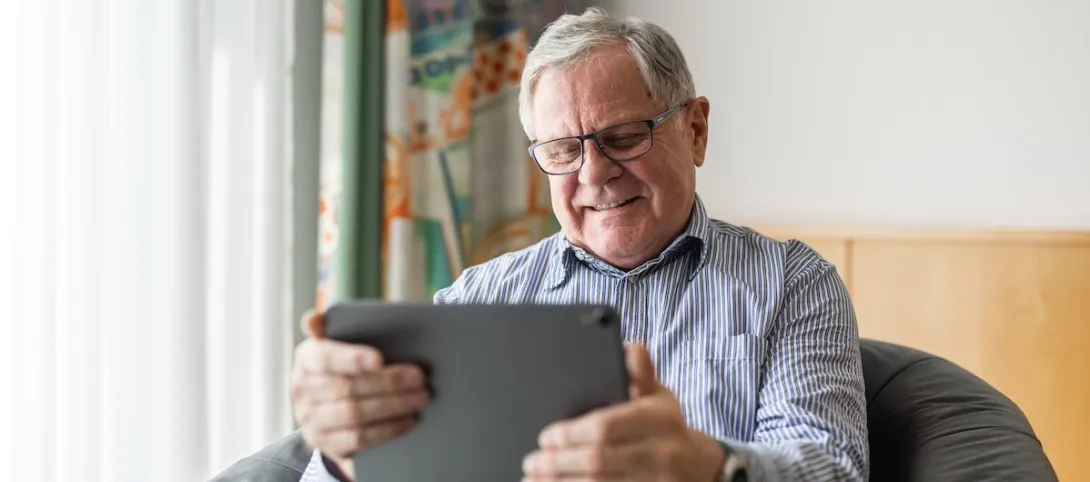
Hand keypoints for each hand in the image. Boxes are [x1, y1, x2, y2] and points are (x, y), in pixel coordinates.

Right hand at [290, 309, 430, 479]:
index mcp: (306, 357)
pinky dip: (387, 429)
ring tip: (421, 397)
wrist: (328, 408)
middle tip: (419, 378)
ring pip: (354, 414)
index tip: (380, 359)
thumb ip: (333, 328)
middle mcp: (301, 389)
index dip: (352, 359)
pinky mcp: (324, 443)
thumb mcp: (340, 344)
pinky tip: (409, 420)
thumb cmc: (344, 367)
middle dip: (388, 383)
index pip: (325, 357)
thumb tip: (311, 320)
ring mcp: (310, 419)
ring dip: (393, 406)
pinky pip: (358, 439)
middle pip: (347, 388)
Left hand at [521, 344, 725, 481]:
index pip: (607, 426)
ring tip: (534, 478)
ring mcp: (657, 481)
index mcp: (661, 418)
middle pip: (597, 460)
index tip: (546, 436)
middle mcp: (663, 453)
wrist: (699, 466)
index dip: (571, 432)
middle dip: (558, 461)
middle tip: (532, 460)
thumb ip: (640, 372)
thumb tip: (631, 348)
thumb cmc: (666, 425)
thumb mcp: (658, 395)